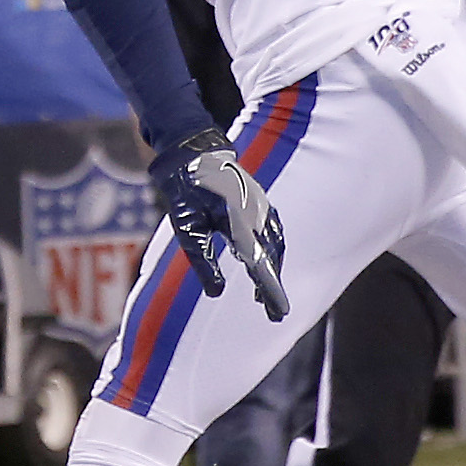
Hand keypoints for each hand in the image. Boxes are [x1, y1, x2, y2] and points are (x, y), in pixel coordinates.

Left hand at [156, 126, 290, 321]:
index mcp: (239, 222)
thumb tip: (217, 293)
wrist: (194, 152)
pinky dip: (273, 251)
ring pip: (275, 245)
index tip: (278, 313)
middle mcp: (256, 215)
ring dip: (273, 269)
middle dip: (273, 286)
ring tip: (265, 295)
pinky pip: (273, 232)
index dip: (270, 291)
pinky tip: (267, 261)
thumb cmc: (187, 190)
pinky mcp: (259, 202)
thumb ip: (203, 261)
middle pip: (272, 258)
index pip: (260, 265)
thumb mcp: (188, 227)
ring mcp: (261, 206)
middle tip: (274, 313)